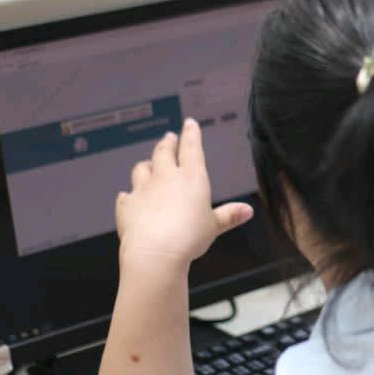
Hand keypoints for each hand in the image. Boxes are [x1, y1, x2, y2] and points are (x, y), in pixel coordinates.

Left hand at [115, 118, 252, 265]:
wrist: (155, 251)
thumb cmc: (189, 237)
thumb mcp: (214, 226)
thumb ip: (229, 216)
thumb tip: (248, 211)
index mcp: (191, 177)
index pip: (191, 148)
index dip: (191, 134)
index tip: (189, 123)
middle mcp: (166, 177)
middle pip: (163, 152)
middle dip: (167, 143)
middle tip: (168, 137)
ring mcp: (143, 189)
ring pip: (142, 169)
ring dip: (146, 165)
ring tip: (148, 164)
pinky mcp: (127, 205)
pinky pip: (125, 196)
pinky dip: (128, 195)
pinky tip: (127, 196)